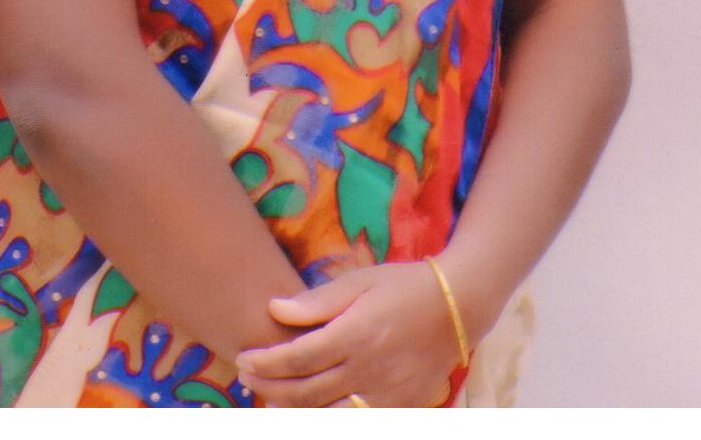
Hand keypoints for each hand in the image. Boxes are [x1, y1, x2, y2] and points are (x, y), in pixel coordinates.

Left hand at [233, 261, 463, 407]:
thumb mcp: (360, 280)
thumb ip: (318, 300)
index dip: (266, 362)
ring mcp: (384, 394)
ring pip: (326, 415)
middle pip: (305, 392)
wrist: (456, 308)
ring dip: (291, 410)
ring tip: (268, 398)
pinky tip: (309, 410)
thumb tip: (275, 309)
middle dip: (269, 387)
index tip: (244, 357)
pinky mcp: (399, 407)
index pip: (298, 358)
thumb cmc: (402, 286)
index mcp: (355, 334)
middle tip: (246, 378)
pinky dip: (327, 418)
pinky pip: (355, 421)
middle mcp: (367, 370)